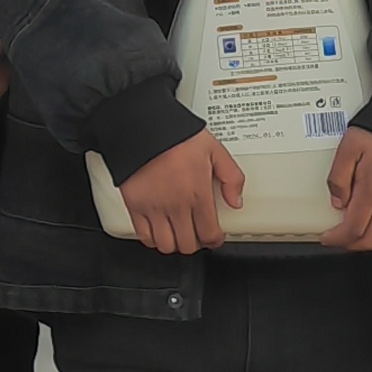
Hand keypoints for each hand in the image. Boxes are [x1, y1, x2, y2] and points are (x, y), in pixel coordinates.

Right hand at [114, 133, 244, 255]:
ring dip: (174, 243)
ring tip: (178, 233)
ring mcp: (154, 208)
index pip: (209, 234)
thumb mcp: (214, 149)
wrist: (142, 126)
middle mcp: (176, 205)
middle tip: (197, 233)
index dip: (214, 240)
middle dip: (196, 242)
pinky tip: (158, 229)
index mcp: (198, 193)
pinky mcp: (135, 206)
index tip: (214, 237)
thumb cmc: (175, 136)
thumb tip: (236, 200)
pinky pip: (144, 236)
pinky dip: (152, 239)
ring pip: (166, 245)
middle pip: (188, 245)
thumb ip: (231, 176)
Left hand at [321, 126, 371, 252]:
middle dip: (352, 244)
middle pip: (371, 239)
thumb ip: (339, 177)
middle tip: (339, 239)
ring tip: (358, 235)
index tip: (328, 238)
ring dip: (371, 242)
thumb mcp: (349, 147)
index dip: (338, 239)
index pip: (354, 228)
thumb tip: (337, 203)